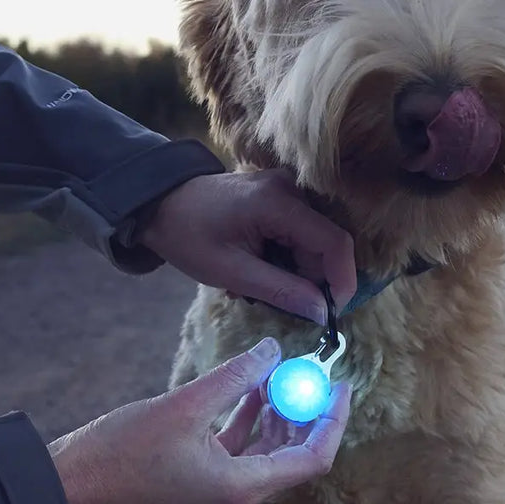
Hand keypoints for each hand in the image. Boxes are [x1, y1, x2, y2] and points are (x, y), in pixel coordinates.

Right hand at [48, 338, 350, 503]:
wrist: (72, 487)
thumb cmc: (122, 452)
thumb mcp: (184, 405)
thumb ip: (234, 377)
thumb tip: (273, 351)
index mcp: (243, 487)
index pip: (312, 457)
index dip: (332, 420)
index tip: (340, 385)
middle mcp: (239, 498)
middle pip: (294, 455)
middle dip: (306, 412)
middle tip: (312, 372)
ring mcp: (221, 494)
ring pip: (267, 453)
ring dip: (279, 415)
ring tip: (283, 373)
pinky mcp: (201, 485)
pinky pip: (241, 453)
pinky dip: (250, 422)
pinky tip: (250, 389)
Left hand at [138, 169, 355, 322]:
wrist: (162, 205)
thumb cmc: (189, 236)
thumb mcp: (232, 272)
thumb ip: (282, 291)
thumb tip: (323, 312)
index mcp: (278, 203)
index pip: (334, 243)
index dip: (342, 281)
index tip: (332, 313)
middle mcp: (291, 189)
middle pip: (326, 245)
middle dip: (313, 280)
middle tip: (280, 303)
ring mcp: (288, 191)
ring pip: (316, 244)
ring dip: (298, 272)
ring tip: (259, 284)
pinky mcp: (283, 198)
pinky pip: (302, 236)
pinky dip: (289, 260)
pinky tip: (261, 268)